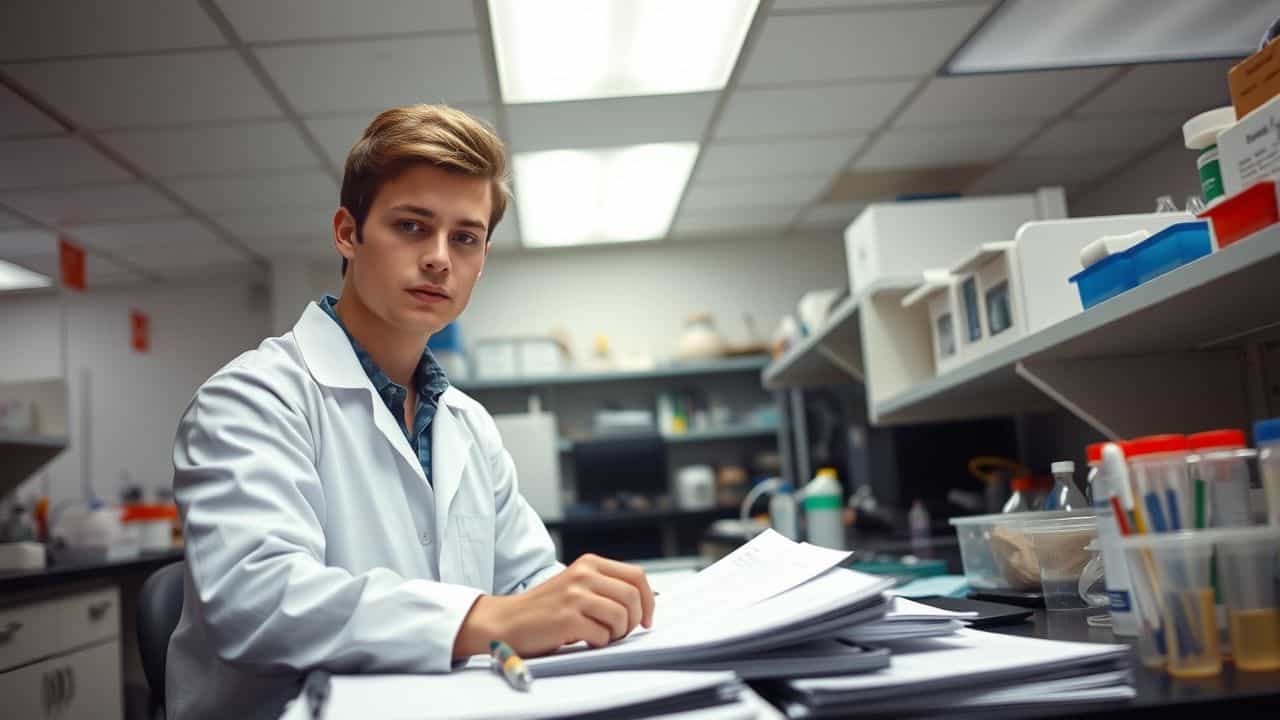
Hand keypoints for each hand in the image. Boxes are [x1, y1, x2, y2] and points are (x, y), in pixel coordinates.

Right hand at [453, 554, 654, 658]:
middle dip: (635, 620)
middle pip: (633, 596)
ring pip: (621, 616)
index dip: (649, 600)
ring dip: (617, 633)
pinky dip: (599, 642)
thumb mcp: (577, 585)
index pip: (637, 576)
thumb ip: (606, 587)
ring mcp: (575, 595)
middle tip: (623, 632)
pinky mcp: (567, 618)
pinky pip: (602, 635)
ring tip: (603, 636)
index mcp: (590, 563)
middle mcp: (584, 574)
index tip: (646, 618)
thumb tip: (644, 603)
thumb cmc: (547, 608)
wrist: (508, 620)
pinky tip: (585, 640)